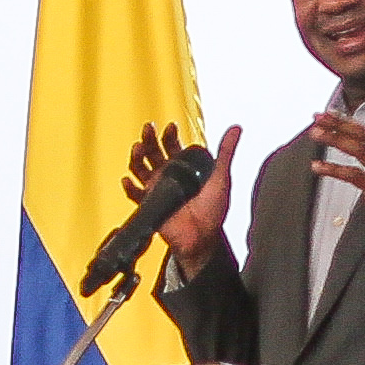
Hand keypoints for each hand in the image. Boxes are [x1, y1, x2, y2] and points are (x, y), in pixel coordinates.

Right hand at [126, 120, 244, 268]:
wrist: (203, 237)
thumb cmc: (212, 210)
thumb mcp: (221, 177)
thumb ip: (226, 152)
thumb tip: (236, 129)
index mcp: (183, 167)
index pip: (171, 146)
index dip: (169, 135)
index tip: (171, 126)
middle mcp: (167, 175)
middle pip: (152, 152)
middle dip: (149, 139)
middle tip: (149, 129)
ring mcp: (157, 189)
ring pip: (140, 168)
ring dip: (137, 157)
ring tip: (138, 148)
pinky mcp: (149, 204)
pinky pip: (134, 194)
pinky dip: (129, 187)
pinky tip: (128, 180)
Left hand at [310, 107, 364, 252]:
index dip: (347, 119)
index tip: (328, 113)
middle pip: (364, 135)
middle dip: (339, 124)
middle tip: (319, 119)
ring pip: (359, 150)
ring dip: (336, 140)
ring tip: (317, 135)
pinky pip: (355, 176)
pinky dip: (335, 169)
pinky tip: (319, 167)